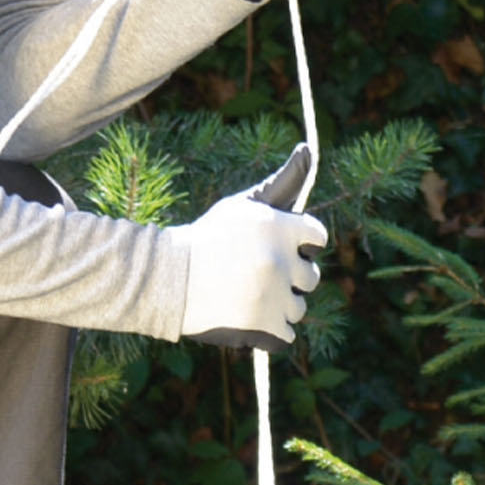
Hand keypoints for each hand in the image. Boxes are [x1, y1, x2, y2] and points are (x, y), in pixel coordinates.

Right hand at [170, 145, 325, 352]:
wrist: (167, 278)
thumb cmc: (208, 239)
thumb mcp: (243, 206)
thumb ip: (282, 182)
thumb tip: (308, 149)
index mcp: (280, 227)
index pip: (317, 238)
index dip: (298, 244)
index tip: (272, 249)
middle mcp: (281, 261)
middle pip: (311, 277)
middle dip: (287, 277)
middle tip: (251, 274)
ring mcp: (274, 297)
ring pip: (298, 308)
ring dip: (277, 305)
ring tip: (243, 295)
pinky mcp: (264, 326)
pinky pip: (286, 335)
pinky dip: (269, 331)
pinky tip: (244, 316)